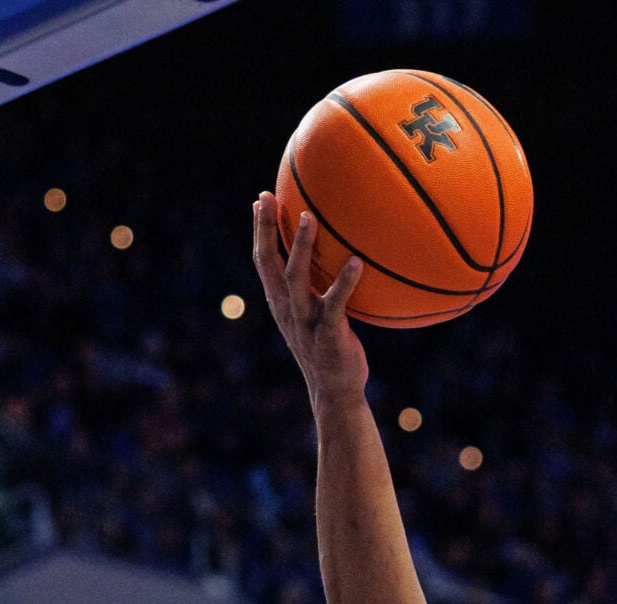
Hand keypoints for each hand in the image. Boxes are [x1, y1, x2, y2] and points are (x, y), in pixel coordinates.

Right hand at [251, 193, 369, 404]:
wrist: (335, 392)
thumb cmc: (329, 350)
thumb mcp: (314, 317)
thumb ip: (314, 291)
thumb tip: (331, 259)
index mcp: (280, 303)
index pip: (263, 260)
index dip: (259, 230)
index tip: (261, 200)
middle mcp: (287, 309)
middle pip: (269, 262)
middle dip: (266, 228)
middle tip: (268, 197)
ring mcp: (306, 321)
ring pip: (296, 278)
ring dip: (300, 247)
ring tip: (308, 217)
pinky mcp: (328, 334)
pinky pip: (335, 304)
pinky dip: (345, 283)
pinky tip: (357, 262)